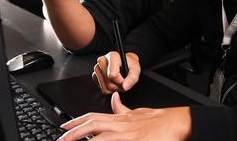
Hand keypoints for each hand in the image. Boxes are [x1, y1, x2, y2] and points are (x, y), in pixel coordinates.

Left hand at [58, 92, 190, 140]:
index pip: (93, 118)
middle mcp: (120, 126)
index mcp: (119, 119)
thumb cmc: (159, 121)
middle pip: (91, 127)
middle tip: (60, 139)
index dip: (76, 122)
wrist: (176, 123)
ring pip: (100, 138)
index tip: (64, 127)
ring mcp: (126, 136)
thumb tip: (114, 99)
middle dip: (73, 134)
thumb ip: (122, 109)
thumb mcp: (137, 112)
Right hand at [92, 52, 139, 93]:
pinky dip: (109, 89)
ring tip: (119, 82)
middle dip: (119, 87)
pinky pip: (102, 89)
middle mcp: (102, 60)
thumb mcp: (136, 69)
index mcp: (112, 56)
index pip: (113, 75)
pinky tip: (113, 82)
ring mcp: (97, 68)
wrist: (124, 63)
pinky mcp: (94, 75)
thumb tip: (125, 86)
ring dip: (114, 89)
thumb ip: (133, 77)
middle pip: (109, 83)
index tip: (125, 80)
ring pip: (105, 88)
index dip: (121, 81)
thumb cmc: (130, 64)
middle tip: (124, 82)